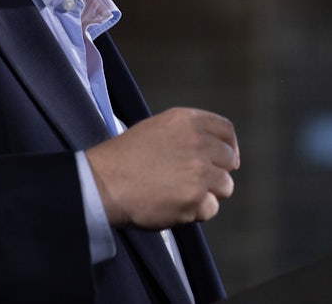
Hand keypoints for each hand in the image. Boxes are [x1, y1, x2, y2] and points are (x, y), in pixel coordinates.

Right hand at [85, 107, 238, 229]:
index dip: (229, 147)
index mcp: (186, 120)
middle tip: (195, 181)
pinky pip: (210, 209)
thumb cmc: (123, 158)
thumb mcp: (156, 128)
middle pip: (229, 160)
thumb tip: (214, 150)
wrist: (102, 183)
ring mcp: (198, 171)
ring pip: (225, 186)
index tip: (224, 160)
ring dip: (208, 193)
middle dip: (217, 172)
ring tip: (181, 193)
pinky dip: (195, 212)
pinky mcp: (194, 198)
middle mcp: (197, 142)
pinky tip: (174, 205)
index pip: (226, 131)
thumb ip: (187, 133)